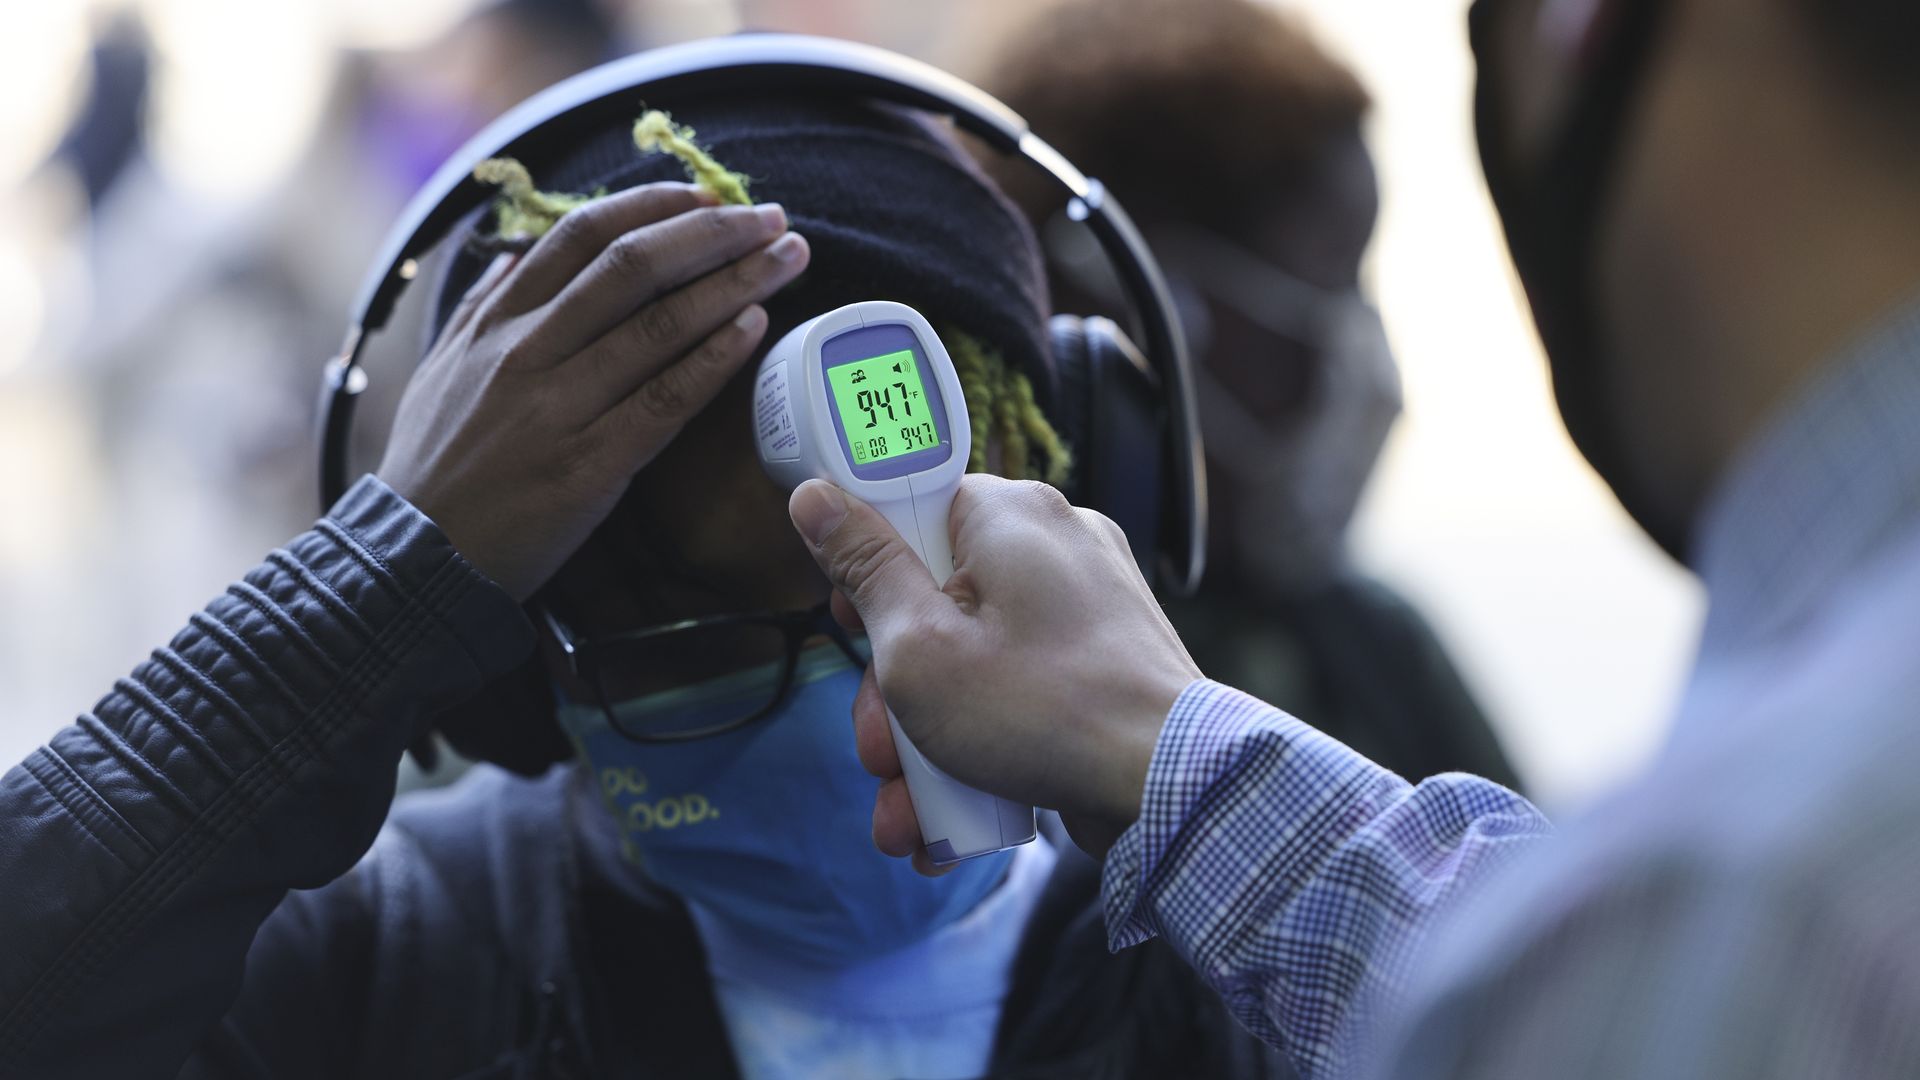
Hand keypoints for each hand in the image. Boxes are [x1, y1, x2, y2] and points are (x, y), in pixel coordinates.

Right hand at [378, 183, 808, 599]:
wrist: (416, 559)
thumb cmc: (436, 466)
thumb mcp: (441, 368)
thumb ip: (481, 306)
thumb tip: (514, 254)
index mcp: (497, 321)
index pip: (582, 235)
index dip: (654, 206)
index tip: (708, 196)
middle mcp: (528, 351)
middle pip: (633, 265)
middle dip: (713, 233)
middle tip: (773, 221)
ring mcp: (560, 407)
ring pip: (659, 324)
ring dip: (734, 283)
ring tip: (787, 261)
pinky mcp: (590, 465)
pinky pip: (664, 400)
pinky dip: (714, 358)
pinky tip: (754, 329)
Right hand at [789, 475, 1202, 869]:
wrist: (1173, 787)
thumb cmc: (1043, 711)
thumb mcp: (921, 647)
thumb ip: (866, 571)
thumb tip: (816, 498)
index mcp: (1011, 515)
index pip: (915, 501)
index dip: (870, 568)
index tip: (852, 625)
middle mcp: (1058, 544)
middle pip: (938, 599)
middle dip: (895, 692)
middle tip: (880, 750)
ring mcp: (1089, 604)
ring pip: (976, 657)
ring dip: (928, 739)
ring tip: (908, 810)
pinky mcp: (1105, 660)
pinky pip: (1022, 686)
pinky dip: (985, 743)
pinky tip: (949, 818)